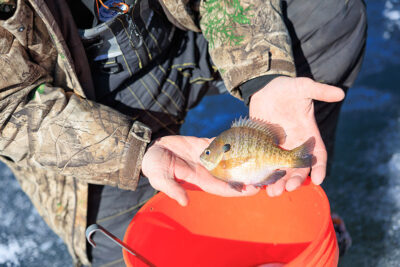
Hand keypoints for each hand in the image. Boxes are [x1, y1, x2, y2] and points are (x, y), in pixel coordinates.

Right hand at [142, 135, 258, 205]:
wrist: (152, 149)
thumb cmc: (154, 165)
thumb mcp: (159, 178)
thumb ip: (172, 188)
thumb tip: (184, 202)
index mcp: (200, 180)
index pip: (223, 188)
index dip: (238, 190)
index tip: (254, 189)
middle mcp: (209, 170)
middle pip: (233, 175)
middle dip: (249, 176)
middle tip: (268, 173)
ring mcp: (209, 157)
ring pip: (232, 159)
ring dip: (247, 159)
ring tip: (265, 155)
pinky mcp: (207, 144)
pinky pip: (224, 144)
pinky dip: (236, 142)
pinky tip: (249, 138)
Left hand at [249, 77, 344, 195]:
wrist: (265, 89)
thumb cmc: (287, 88)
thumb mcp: (303, 87)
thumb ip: (319, 91)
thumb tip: (340, 93)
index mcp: (308, 134)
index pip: (318, 155)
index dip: (319, 168)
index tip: (317, 180)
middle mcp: (295, 145)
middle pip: (299, 168)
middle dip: (295, 180)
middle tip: (288, 188)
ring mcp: (279, 147)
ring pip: (282, 170)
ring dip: (279, 182)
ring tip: (273, 192)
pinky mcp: (263, 147)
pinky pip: (265, 164)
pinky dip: (264, 175)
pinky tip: (259, 184)